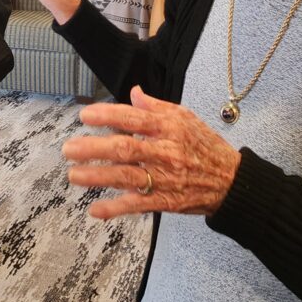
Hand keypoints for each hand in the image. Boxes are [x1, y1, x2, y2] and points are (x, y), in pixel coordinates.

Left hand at [63, 86, 240, 219]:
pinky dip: (115, 208)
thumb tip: (134, 92)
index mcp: (169, 127)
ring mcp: (165, 178)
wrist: (231, 181)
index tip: (85, 116)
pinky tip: (95, 209)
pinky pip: (137, 205)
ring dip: (98, 176)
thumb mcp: (186, 118)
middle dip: (94, 147)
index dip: (108, 115)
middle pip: (125, 147)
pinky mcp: (166, 201)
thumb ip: (157, 107)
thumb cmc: (206, 147)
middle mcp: (165, 151)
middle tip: (69, 148)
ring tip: (74, 174)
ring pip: (127, 176)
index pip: (134, 117)